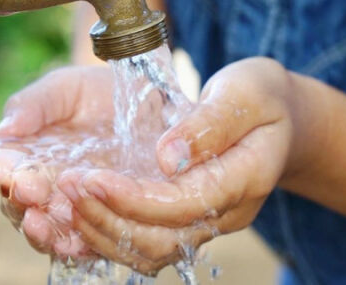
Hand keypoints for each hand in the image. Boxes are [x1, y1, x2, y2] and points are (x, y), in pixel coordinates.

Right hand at [0, 65, 118, 258]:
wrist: (143, 103)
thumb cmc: (95, 92)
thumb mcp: (65, 88)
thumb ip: (34, 105)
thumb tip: (4, 131)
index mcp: (22, 153)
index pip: (3, 168)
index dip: (4, 172)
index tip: (10, 171)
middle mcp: (39, 185)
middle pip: (18, 204)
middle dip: (22, 202)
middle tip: (33, 194)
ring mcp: (67, 206)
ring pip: (45, 229)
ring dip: (42, 231)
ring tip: (44, 225)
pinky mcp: (97, 220)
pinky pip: (81, 241)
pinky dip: (75, 245)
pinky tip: (75, 243)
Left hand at [56, 57, 300, 273]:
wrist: (281, 118)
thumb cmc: (262, 97)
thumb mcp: (246, 93)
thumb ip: (210, 124)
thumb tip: (167, 158)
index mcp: (245, 179)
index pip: (184, 204)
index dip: (135, 199)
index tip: (93, 178)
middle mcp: (225, 213)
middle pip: (161, 239)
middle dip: (108, 218)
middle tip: (67, 187)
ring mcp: (207, 222)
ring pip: (149, 252)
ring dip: (102, 230)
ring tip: (64, 198)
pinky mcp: (186, 220)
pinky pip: (145, 242)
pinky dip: (108, 232)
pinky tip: (79, 209)